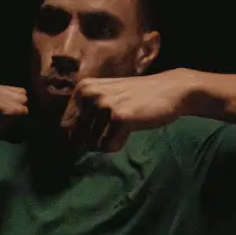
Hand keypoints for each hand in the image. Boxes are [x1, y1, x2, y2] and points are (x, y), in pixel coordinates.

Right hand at [0, 81, 27, 167]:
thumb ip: (11, 110)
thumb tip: (27, 106)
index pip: (18, 92)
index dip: (18, 106)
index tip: (13, 118)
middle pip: (20, 95)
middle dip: (17, 109)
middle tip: (7, 122)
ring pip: (17, 101)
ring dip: (14, 114)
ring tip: (3, 124)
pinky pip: (11, 108)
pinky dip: (12, 116)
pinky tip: (5, 124)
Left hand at [60, 70, 196, 152]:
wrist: (170, 90)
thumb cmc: (136, 97)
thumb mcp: (105, 96)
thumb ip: (86, 112)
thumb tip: (67, 141)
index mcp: (82, 88)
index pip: (66, 125)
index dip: (77, 137)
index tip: (90, 137)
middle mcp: (89, 94)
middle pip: (77, 136)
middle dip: (91, 142)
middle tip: (109, 134)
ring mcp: (104, 104)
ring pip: (93, 143)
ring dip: (107, 142)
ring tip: (122, 127)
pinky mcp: (119, 117)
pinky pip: (109, 146)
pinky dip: (118, 144)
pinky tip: (129, 130)